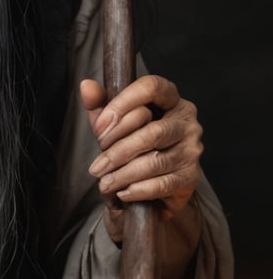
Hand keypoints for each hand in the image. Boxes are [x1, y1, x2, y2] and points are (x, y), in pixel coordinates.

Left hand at [80, 74, 202, 242]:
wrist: (155, 182)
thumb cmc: (132, 141)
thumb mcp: (113, 121)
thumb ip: (99, 104)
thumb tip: (86, 86)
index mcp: (169, 98)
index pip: (151, 87)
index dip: (123, 103)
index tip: (99, 127)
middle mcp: (187, 121)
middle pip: (151, 132)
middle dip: (117, 151)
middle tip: (96, 167)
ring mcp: (191, 149)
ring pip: (154, 161)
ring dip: (123, 174)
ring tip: (104, 183)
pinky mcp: (191, 176)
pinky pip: (162, 183)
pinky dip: (138, 190)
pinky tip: (122, 192)